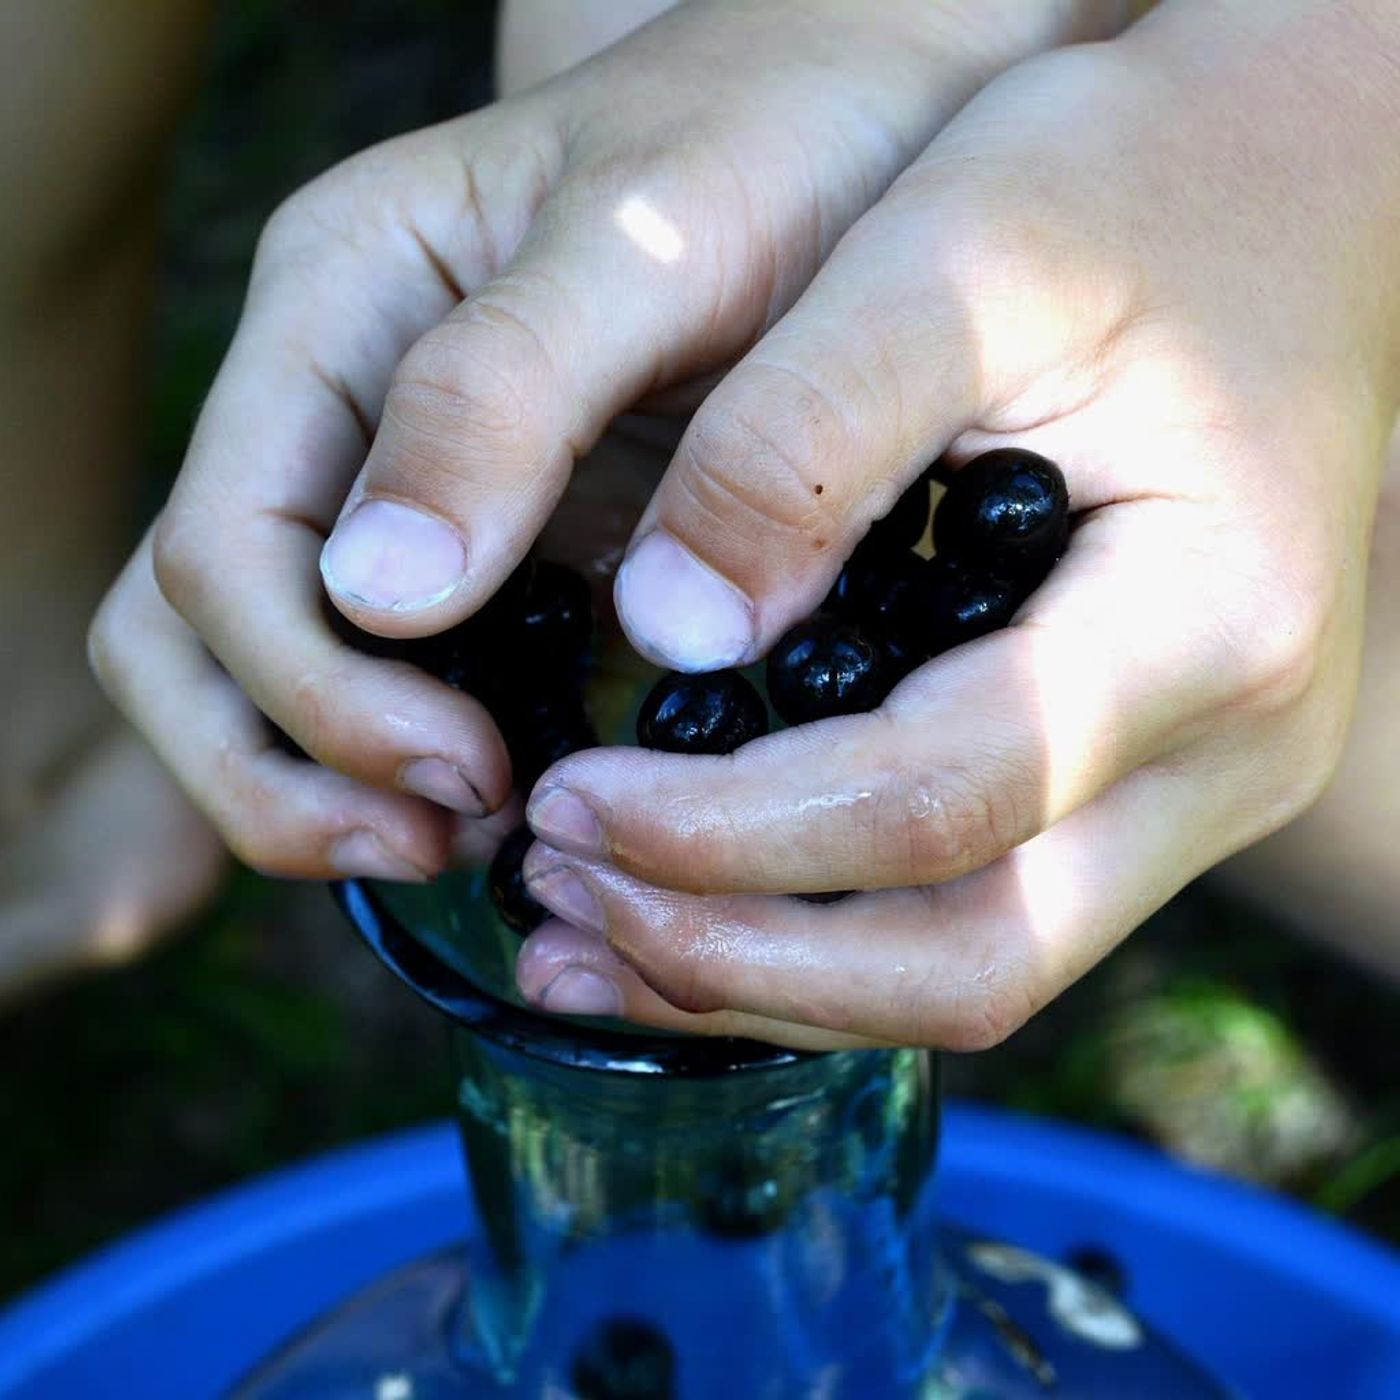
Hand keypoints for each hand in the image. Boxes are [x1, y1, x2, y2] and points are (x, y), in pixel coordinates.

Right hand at [89, 0, 1123, 880]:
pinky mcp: (495, 526)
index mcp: (337, 306)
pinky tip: (527, 788)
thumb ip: (504, 396)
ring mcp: (409, 468)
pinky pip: (394, 670)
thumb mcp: (647, 241)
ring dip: (333, 783)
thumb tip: (381, 600)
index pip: (227, 556)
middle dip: (296, 770)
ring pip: (264, 667)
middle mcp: (342, 395)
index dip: (322, 702)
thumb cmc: (776, 135)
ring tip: (478, 833)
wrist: (872, 103)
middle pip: (194, 633)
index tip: (473, 775)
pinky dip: (418, 755)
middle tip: (456, 837)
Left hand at [515, 0, 1399, 1047]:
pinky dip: (819, 933)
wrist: (1282, 189)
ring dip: (768, 975)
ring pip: (975, 970)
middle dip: (741, 957)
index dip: (731, 833)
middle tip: (560, 895)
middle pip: (975, 960)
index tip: (565, 797)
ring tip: (583, 925)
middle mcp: (1232, 747)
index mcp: (1209, 619)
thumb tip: (665, 632)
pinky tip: (686, 894)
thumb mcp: (955, 253)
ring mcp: (1198, 781)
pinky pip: (975, 911)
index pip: (945, 799)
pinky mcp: (1140, 775)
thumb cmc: (1131, 186)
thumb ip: (801, 442)